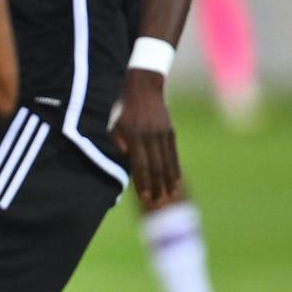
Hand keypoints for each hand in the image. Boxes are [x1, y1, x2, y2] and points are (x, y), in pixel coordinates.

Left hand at [109, 70, 180, 205]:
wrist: (144, 88)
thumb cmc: (124, 110)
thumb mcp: (114, 124)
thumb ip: (118, 142)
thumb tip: (128, 158)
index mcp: (134, 137)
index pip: (140, 166)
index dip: (143, 183)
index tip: (145, 198)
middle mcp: (150, 137)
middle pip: (155, 168)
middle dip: (156, 187)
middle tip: (158, 203)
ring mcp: (162, 135)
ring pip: (166, 163)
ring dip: (168, 182)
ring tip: (169, 197)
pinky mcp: (170, 132)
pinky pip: (173, 155)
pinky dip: (175, 169)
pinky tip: (177, 182)